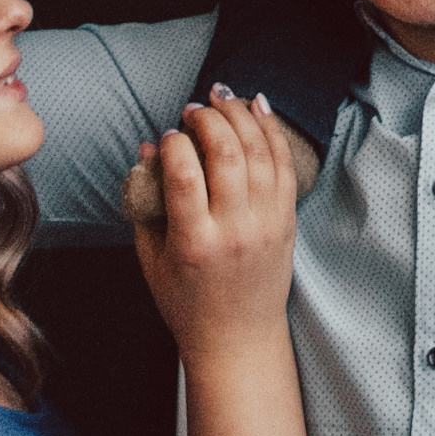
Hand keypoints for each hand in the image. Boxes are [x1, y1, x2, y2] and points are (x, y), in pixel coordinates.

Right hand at [129, 89, 302, 364]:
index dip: (174, 144)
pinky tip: (259, 107)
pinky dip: (273, 131)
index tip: (167, 135)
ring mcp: (267, 225)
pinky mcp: (288, 221)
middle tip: (194, 108)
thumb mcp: (152, 258)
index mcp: (194, 243)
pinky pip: (285, 165)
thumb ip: (147, 203)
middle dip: (209, 119)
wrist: (238, 338)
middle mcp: (235, 231)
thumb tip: (148, 149)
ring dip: (241, 115)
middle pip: (227, 155)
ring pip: (260, 153)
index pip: (185, 176)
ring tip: (222, 97)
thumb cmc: (187, 302)